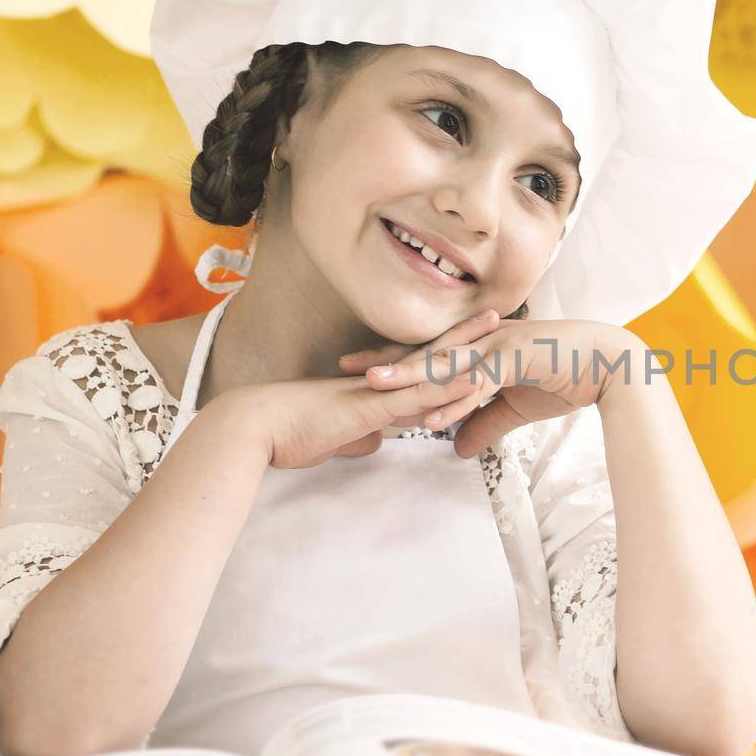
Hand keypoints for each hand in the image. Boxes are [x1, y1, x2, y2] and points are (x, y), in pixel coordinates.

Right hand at [237, 309, 505, 468]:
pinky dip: (447, 387)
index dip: (443, 351)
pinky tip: (476, 379)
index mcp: (371, 387)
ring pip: (429, 366)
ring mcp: (377, 391)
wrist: (256, 428)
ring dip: (466, 349)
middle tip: (497, 314)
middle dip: (463, 335)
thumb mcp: (334, 438)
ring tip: (499, 330)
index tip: (470, 336)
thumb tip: (375, 441)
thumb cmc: (288, 434)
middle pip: (429, 353)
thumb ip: (358, 436)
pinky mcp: (372, 407)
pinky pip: (416, 395)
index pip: (415, 366)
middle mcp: (378, 382)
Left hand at [337, 316, 642, 458]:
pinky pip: (481, 382)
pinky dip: (458, 398)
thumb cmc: (568, 377)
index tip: (362, 371)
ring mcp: (501, 346)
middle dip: (389, 362)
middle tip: (347, 369)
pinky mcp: (520, 358)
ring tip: (375, 386)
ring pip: (448, 362)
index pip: (433, 355)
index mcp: (484, 349)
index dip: (398, 363)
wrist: (610, 366)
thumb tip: (458, 449)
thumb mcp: (518, 408)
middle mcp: (487, 342)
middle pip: (429, 353)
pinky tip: (435, 414)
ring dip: (411, 375)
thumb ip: (485, 424)